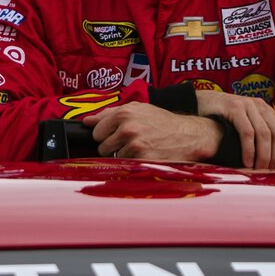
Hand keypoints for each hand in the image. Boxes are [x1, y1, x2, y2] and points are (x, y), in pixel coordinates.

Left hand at [83, 102, 221, 162]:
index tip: (116, 134)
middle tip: (131, 142)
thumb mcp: (137, 109)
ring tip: (141, 147)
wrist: (187, 134)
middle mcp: (127, 128)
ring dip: (125, 156)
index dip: (106, 135)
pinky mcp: (143, 160)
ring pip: (115, 158)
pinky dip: (134, 163)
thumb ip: (109, 114)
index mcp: (124, 113)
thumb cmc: (162, 121)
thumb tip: (87, 121)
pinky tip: (145, 155)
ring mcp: (135, 145)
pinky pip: (127, 166)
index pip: (96, 132)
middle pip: (103, 147)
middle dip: (113, 147)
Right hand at [195, 89, 274, 169]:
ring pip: (265, 134)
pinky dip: (249, 150)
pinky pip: (247, 132)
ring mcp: (248, 105)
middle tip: (270, 171)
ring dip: (264, 155)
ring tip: (259, 169)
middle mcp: (260, 105)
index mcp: (267, 110)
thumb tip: (273, 161)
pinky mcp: (234, 107)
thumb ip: (259, 136)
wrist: (199, 103)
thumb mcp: (245, 124)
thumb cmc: (222, 120)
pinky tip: (247, 162)